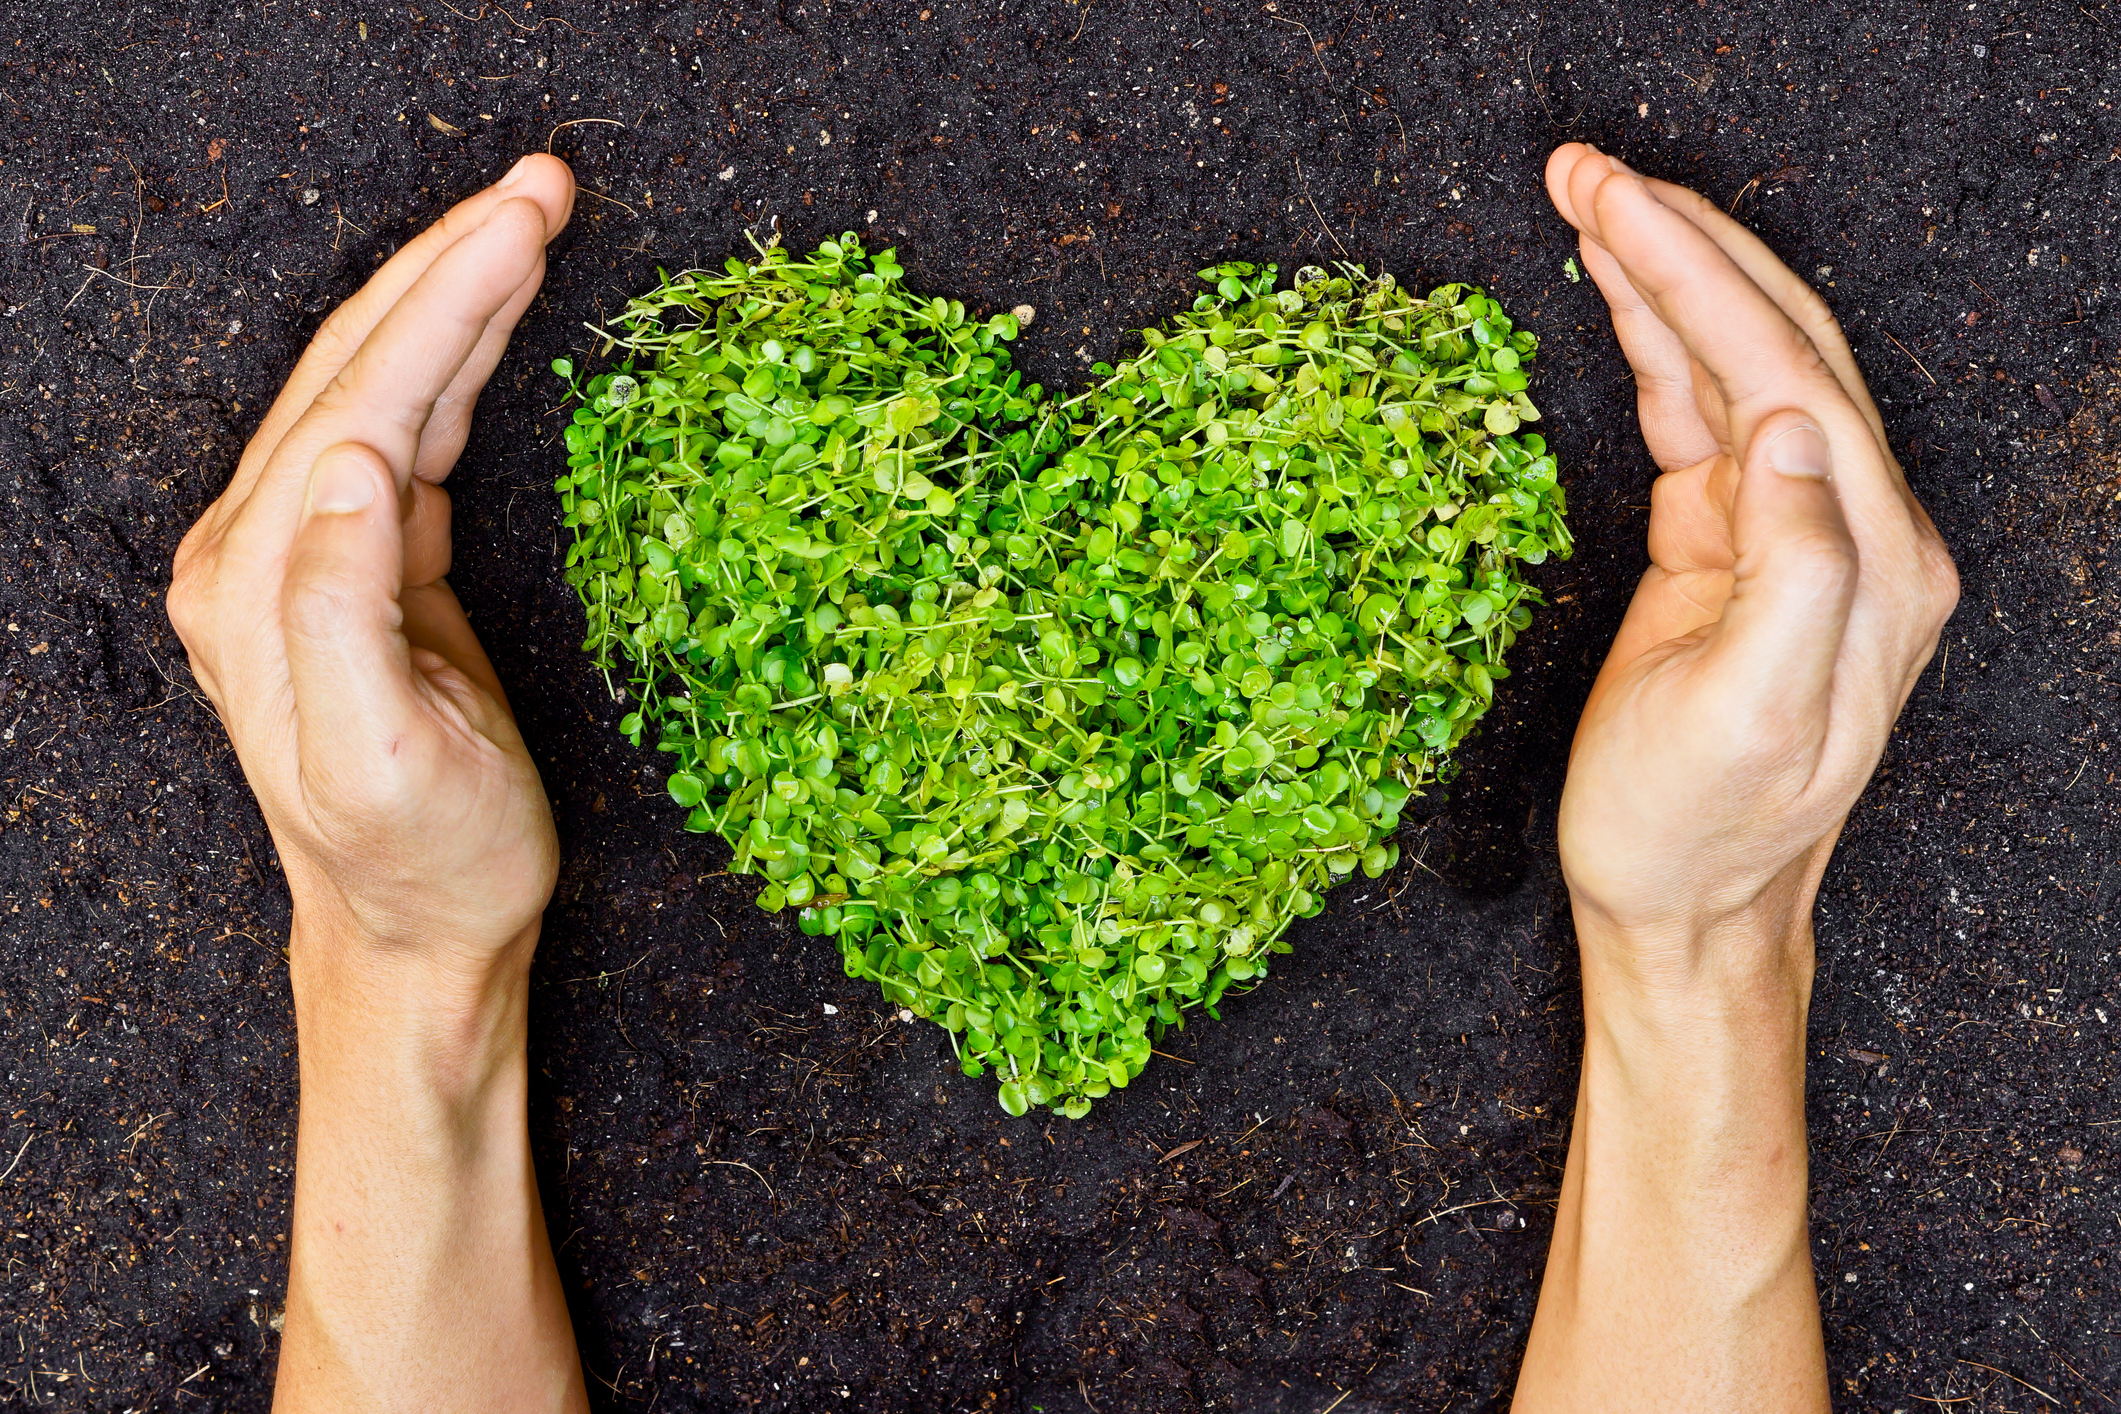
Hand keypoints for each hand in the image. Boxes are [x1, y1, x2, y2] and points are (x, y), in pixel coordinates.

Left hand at [169, 156, 586, 1413]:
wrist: (418, 935)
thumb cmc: (422, 861)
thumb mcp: (380, 757)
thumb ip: (341, 610)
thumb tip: (355, 468)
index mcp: (260, 582)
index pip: (361, 398)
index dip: (447, 302)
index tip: (530, 223)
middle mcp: (262, 549)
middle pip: (357, 363)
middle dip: (450, 262)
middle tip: (544, 184)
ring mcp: (307, 551)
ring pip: (382, 381)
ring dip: (456, 293)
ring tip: (533, 218)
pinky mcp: (364, 565)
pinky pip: (410, 427)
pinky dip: (457, 358)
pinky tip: (498, 314)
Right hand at [1545, 143, 1958, 974]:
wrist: (1683, 911)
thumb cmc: (1699, 832)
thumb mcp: (1753, 720)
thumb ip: (1798, 571)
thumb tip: (1780, 431)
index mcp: (1870, 561)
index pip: (1782, 372)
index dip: (1692, 277)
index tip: (1607, 202)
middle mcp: (1851, 529)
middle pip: (1773, 339)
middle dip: (1678, 242)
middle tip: (1581, 169)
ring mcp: (1791, 533)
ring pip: (1733, 363)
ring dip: (1661, 276)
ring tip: (1584, 201)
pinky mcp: (1729, 546)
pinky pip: (1696, 415)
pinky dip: (1653, 343)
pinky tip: (1615, 294)